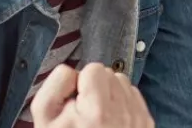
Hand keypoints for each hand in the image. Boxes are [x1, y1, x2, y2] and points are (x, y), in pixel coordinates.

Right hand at [31, 63, 153, 127]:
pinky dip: (123, 104)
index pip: (94, 69)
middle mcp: (123, 114)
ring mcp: (138, 119)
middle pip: (111, 74)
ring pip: (124, 84)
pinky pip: (134, 98)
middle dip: (96, 87)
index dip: (80, 83)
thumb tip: (71, 71)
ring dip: (111, 94)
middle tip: (85, 111)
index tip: (75, 101)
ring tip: (97, 116)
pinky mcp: (146, 124)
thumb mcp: (45, 119)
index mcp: (97, 112)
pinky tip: (110, 120)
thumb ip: (55, 86)